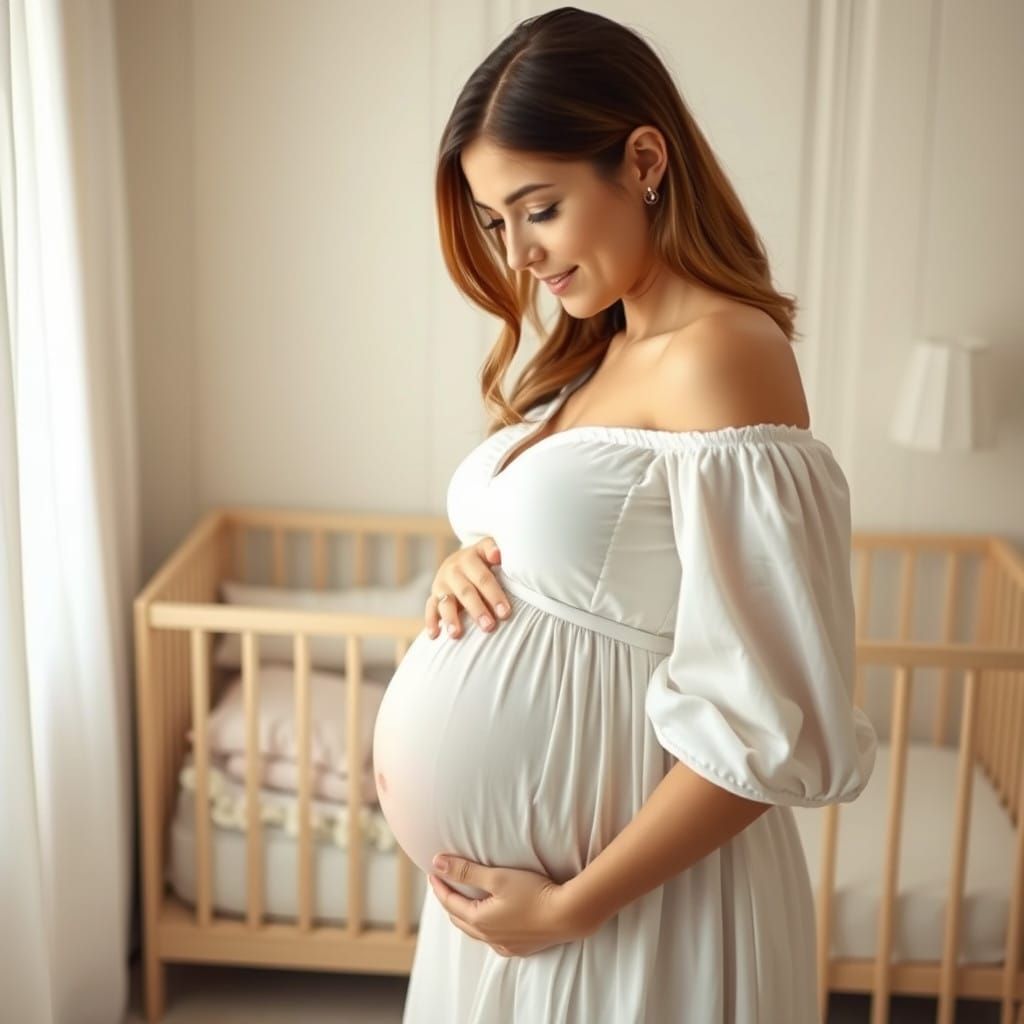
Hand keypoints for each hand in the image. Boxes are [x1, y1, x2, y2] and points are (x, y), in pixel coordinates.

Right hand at [426, 537, 510, 639]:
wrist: (460, 561)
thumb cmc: (483, 560)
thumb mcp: (487, 549)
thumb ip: (493, 550)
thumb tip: (497, 556)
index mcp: (470, 558)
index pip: (483, 578)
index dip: (494, 595)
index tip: (505, 613)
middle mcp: (453, 570)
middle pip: (466, 592)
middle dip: (477, 610)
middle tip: (489, 627)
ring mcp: (442, 584)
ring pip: (446, 602)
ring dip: (451, 619)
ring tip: (457, 634)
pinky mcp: (433, 596)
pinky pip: (430, 609)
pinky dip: (431, 622)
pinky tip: (434, 635)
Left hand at [428, 853, 594, 957]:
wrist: (568, 915)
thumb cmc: (533, 893)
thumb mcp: (497, 877)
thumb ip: (466, 871)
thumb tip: (437, 864)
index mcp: (479, 921)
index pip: (450, 903)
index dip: (440, 887)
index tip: (433, 872)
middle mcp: (489, 938)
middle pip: (459, 920)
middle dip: (449, 902)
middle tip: (444, 885)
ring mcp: (505, 946)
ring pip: (476, 932)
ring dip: (465, 916)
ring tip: (463, 901)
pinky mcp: (520, 949)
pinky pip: (493, 940)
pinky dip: (484, 928)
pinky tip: (490, 922)